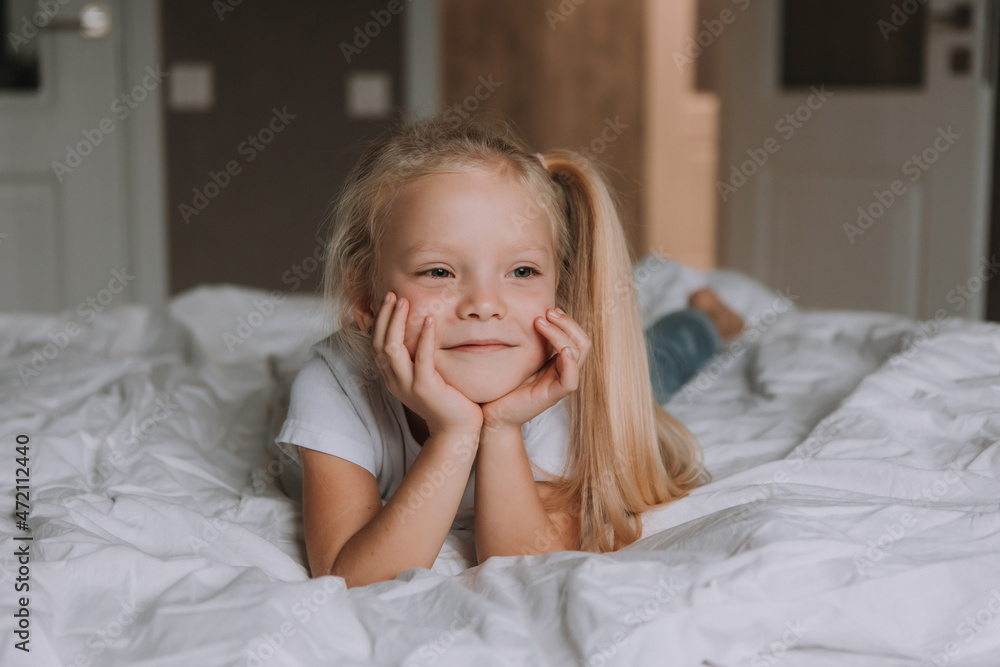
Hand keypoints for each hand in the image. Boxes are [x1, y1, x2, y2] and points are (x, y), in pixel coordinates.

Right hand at [370, 292, 482, 437]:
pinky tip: (429, 320)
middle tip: (391, 294)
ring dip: (396, 322)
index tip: (386, 300)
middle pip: (379, 342)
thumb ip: (418, 356)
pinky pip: (421, 359)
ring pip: (391, 348)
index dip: (378, 321)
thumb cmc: (447, 399)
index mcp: (393, 376)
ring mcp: (408, 385)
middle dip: (384, 316)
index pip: (376, 343)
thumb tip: (420, 330)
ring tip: (403, 301)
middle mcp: (395, 380)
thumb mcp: (427, 374)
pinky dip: (423, 337)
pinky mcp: (425, 389)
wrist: (458, 429)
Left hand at [480, 308, 590, 431]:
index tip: (548, 309)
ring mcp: (559, 383)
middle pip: (583, 342)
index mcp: (558, 362)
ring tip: (541, 322)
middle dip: (568, 323)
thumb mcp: (518, 357)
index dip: (567, 321)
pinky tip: (562, 350)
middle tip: (548, 312)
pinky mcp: (552, 396)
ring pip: (578, 354)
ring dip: (562, 334)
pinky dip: (570, 363)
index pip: (576, 337)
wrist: (493, 413)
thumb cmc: (504, 384)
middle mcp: (563, 371)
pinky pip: (570, 379)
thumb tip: (521, 312)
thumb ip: (526, 340)